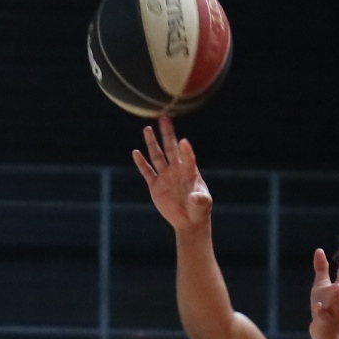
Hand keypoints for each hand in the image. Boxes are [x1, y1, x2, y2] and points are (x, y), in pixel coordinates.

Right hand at [131, 118, 211, 232]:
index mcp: (190, 172)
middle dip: (167, 134)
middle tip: (164, 118)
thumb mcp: (203, 205)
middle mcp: (177, 170)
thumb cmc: (199, 210)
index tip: (183, 141)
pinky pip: (147, 172)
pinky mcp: (155, 186)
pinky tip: (136, 153)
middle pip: (170, 148)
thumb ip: (200, 200)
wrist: (188, 220)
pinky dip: (141, 163)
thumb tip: (194, 196)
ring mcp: (165, 176)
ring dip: (152, 143)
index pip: (188, 158)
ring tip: (147, 129)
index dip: (186, 151)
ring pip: (157, 156)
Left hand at [306, 249, 338, 338]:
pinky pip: (323, 316)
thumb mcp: (322, 286)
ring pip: (335, 303)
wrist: (326, 334)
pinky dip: (321, 311)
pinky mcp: (324, 322)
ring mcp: (333, 312)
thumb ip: (321, 269)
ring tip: (336, 285)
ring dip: (336, 294)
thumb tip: (319, 250)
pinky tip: (318, 305)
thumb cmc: (325, 306)